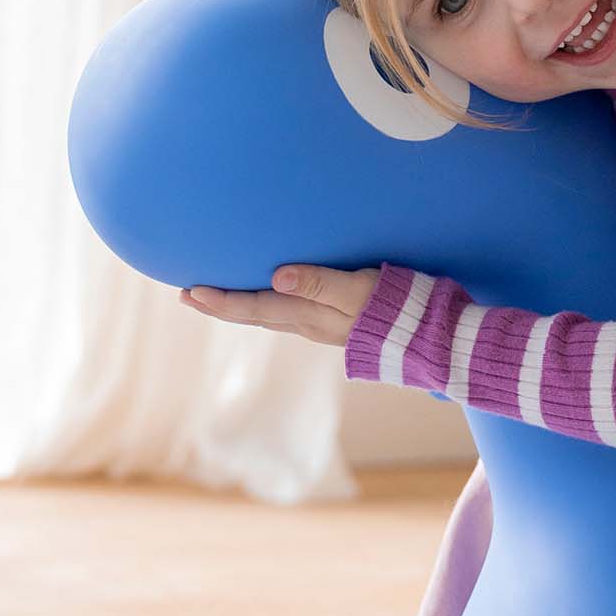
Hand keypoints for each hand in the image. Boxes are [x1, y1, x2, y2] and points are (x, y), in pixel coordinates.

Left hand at [179, 264, 380, 345]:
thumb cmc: (397, 309)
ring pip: (270, 317)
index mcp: (310, 316)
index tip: (189, 291)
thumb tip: (277, 276)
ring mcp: (324, 327)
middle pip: (255, 316)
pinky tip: (267, 299)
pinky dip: (265, 307)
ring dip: (239, 308)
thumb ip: (320, 283)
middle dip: (220, 307)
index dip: (221, 301)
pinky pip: (288, 315)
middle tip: (186, 296)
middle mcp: (310, 325)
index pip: (254, 308)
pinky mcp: (338, 322)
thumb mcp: (358, 291)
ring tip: (215, 298)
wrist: (430, 338)